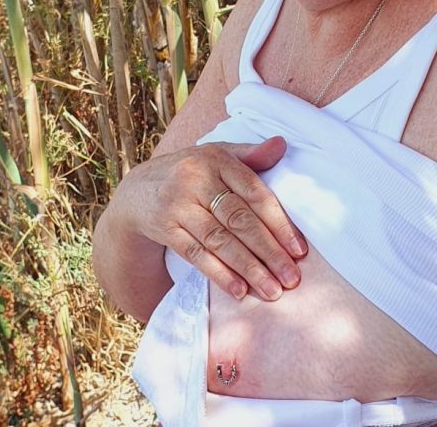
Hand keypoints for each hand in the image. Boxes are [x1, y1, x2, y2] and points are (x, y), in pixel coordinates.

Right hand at [116, 136, 307, 300]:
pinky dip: (219, 274)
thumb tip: (282, 144)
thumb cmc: (191, 172)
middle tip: (291, 278)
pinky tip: (240, 290)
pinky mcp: (164, 228)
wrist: (137, 189)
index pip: (254, 192)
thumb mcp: (217, 156)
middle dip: (268, 252)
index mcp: (216, 158)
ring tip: (272, 290)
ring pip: (219, 240)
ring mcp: (178, 204)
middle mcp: (196, 179)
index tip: (299, 250)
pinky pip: (196, 254)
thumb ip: (251, 154)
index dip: (279, 222)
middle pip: (239, 219)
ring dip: (248, 268)